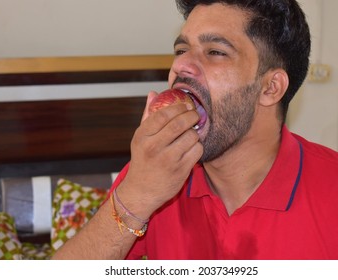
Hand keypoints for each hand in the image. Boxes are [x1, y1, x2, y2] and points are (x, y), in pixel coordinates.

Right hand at [118, 91, 202, 215]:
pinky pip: (197, 151)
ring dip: (195, 132)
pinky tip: (191, 148)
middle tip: (194, 115)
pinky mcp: (181, 170)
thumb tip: (153, 94)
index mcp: (142, 136)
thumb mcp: (140, 139)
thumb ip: (148, 116)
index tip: (185, 105)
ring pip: (191, 136)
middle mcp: (153, 147)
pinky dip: (198, 146)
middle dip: (191, 115)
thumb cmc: (142, 161)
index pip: (162, 114)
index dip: (178, 107)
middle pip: (179, 123)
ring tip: (191, 134)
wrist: (142, 191)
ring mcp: (168, 160)